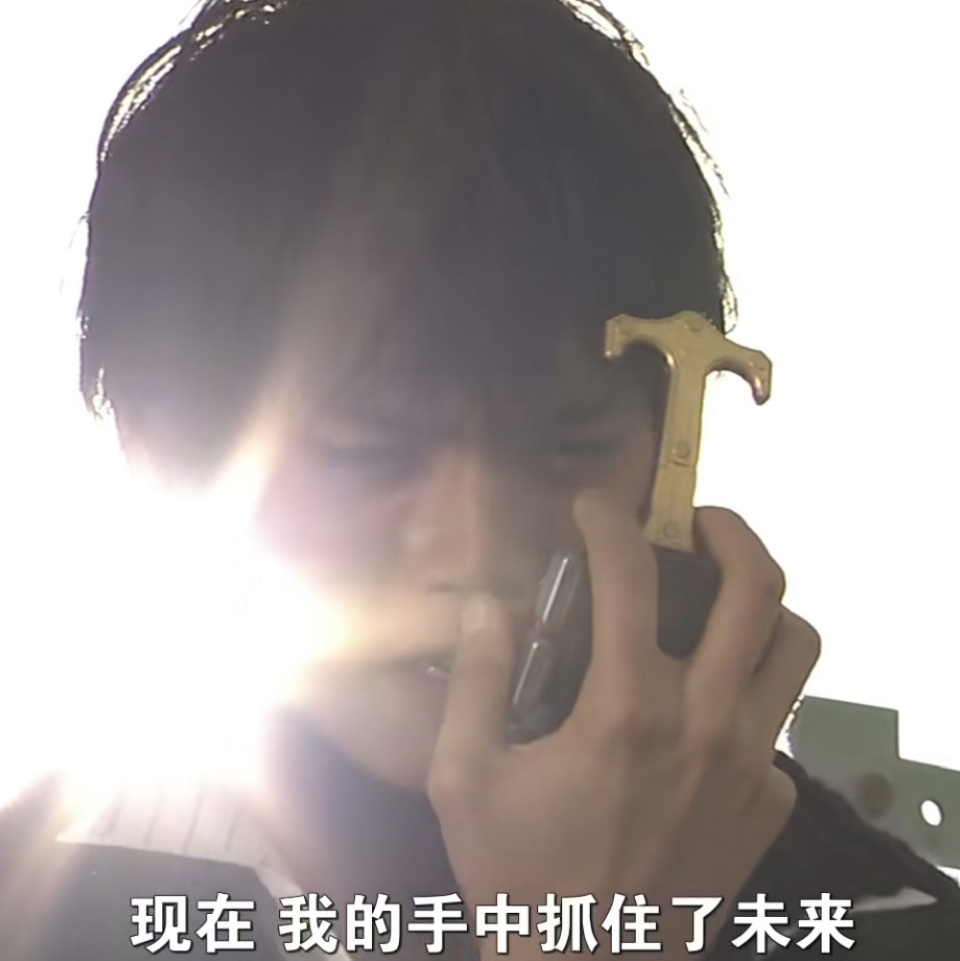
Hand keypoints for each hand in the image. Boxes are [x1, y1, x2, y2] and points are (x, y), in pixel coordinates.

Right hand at [426, 494, 819, 957]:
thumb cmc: (520, 874)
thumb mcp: (463, 777)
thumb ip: (474, 679)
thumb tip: (487, 603)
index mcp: (626, 708)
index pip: (630, 576)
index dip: (610, 521)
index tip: (594, 504)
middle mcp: (705, 722)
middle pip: (756, 590)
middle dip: (728, 531)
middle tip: (696, 521)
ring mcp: (751, 765)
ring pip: (795, 648)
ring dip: (764, 604)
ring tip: (724, 597)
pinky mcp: (769, 805)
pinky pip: (777, 724)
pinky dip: (747, 695)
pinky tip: (703, 712)